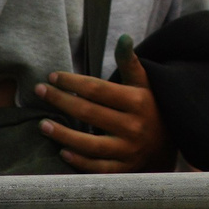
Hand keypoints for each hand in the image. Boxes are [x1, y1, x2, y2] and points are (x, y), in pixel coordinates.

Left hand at [36, 34, 171, 172]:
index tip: (52, 76)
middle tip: (39, 91)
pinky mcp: (124, 170)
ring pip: (90, 144)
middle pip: (89, 113)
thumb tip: (123, 37)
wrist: (169, 146)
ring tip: (43, 124)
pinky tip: (62, 151)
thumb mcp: (144, 84)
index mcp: (137, 102)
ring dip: (63, 134)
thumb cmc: (150, 108)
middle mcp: (133, 127)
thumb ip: (130, 62)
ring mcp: (128, 151)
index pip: (97, 89)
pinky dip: (79, 161)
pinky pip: (97, 167)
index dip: (72, 82)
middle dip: (60, 101)